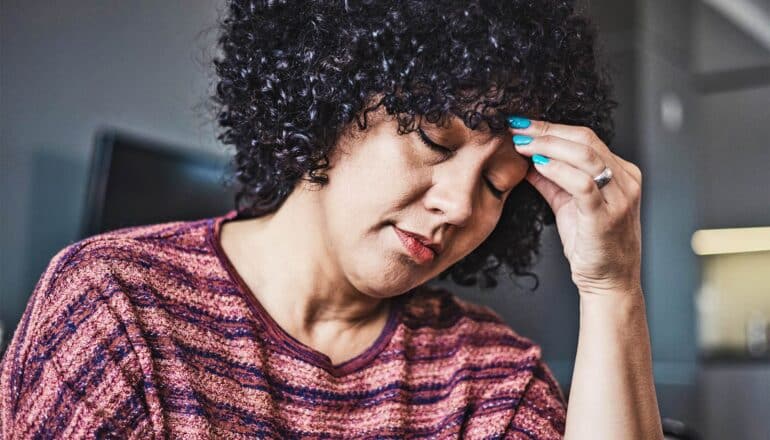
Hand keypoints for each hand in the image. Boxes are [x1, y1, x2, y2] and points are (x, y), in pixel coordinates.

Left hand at [508, 117, 642, 296]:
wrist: (609, 283)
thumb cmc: (591, 245)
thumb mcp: (568, 204)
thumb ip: (551, 180)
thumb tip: (527, 158)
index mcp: (621, 172)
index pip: (585, 137)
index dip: (551, 127)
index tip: (522, 124)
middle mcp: (625, 180)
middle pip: (585, 139)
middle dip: (546, 130)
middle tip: (517, 127)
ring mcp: (619, 197)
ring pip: (585, 155)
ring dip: (548, 146)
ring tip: (522, 144)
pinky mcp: (606, 216)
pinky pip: (582, 185)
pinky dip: (558, 171)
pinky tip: (538, 165)